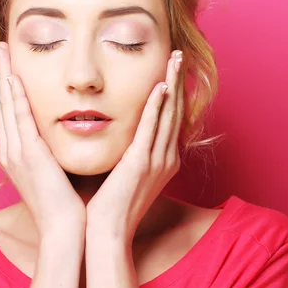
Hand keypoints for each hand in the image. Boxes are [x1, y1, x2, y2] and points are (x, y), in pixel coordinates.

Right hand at [0, 42, 84, 236]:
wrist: (65, 229)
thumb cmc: (66, 202)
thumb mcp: (56, 171)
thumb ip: (54, 151)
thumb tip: (64, 135)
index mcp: (19, 154)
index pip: (11, 113)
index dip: (9, 87)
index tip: (11, 65)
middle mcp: (12, 151)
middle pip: (3, 104)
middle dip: (2, 75)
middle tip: (1, 48)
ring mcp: (17, 153)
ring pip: (7, 106)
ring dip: (5, 77)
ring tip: (4, 52)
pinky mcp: (30, 155)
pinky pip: (21, 120)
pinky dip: (16, 98)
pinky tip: (15, 78)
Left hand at [86, 50, 184, 240]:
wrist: (107, 232)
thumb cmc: (111, 204)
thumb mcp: (127, 174)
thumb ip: (130, 151)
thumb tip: (122, 134)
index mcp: (163, 159)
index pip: (171, 118)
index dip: (174, 91)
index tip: (173, 69)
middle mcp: (166, 157)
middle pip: (175, 110)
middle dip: (179, 80)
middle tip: (180, 54)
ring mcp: (157, 160)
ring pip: (168, 114)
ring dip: (172, 84)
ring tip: (176, 60)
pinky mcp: (141, 163)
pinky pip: (151, 129)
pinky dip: (157, 106)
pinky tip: (160, 86)